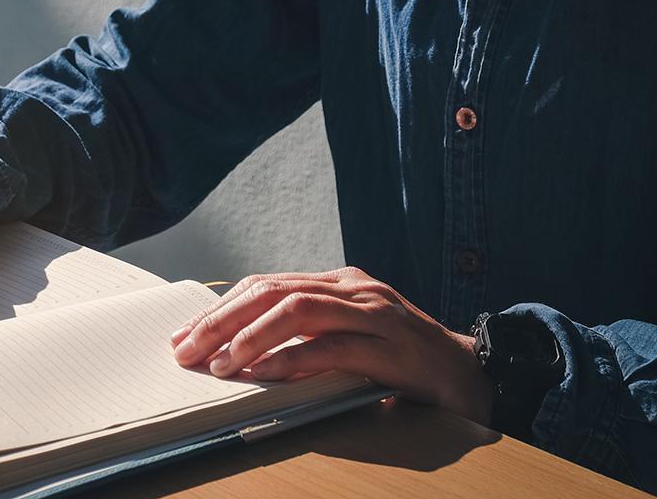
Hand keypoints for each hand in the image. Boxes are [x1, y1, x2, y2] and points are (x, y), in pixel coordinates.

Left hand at [170, 268, 493, 424]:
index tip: (186, 335)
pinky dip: (294, 360)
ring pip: (299, 311)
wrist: (471, 374)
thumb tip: (237, 350)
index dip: (221, 308)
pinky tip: (265, 373)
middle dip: (223, 320)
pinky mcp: (393, 347)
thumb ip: (304, 334)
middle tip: (188, 349)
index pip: (265, 284)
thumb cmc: (401, 359)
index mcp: (337, 282)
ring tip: (220, 362)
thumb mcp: (346, 336)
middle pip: (273, 291)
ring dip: (252, 337)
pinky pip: (334, 349)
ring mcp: (375, 314)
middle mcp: (353, 289)